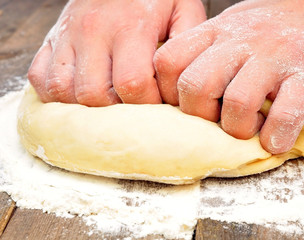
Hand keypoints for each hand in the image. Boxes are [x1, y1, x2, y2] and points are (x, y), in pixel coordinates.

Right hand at [28, 0, 205, 105]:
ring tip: (107, 102)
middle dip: (116, 111)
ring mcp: (66, 36)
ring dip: (85, 107)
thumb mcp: (184, 11)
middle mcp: (92, 32)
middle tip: (131, 106)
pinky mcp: (51, 41)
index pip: (133, 84)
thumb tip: (181, 85)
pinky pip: (40, 79)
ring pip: (63, 91)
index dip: (147, 104)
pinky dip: (57, 94)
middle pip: (94, 95)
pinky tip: (80, 92)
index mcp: (130, 27)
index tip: (156, 103)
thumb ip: (187, 45)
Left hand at [154, 0, 303, 153]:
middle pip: (194, 86)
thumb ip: (206, 50)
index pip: (168, 61)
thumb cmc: (275, 24)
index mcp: (216, 31)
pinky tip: (275, 139)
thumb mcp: (233, 25)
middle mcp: (241, 41)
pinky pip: (284, 115)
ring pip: (237, 102)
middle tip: (217, 120)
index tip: (184, 107)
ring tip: (249, 128)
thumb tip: (182, 88)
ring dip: (238, 128)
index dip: (167, 93)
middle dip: (200, 116)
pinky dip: (276, 137)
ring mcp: (275, 57)